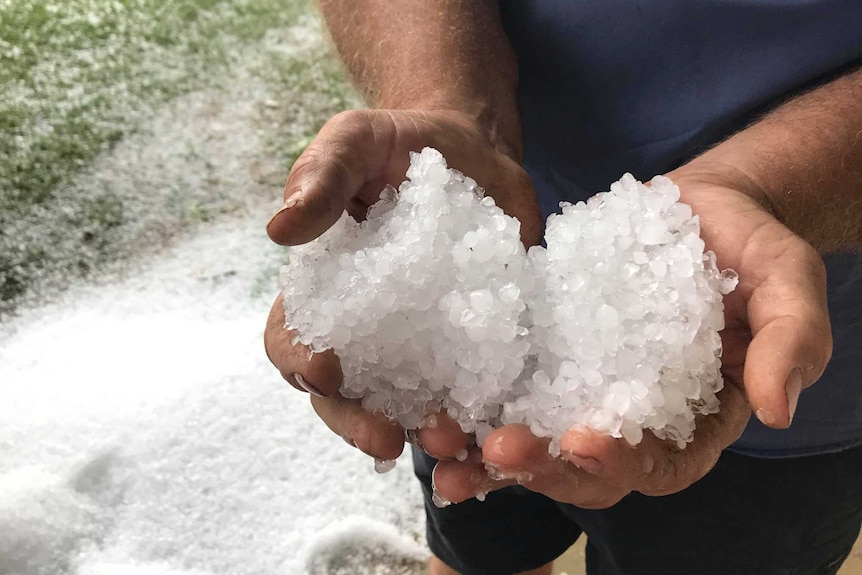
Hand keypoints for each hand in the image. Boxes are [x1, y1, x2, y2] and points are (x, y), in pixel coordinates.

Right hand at [264, 108, 542, 461]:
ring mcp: (419, 343)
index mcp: (324, 290)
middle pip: (344, 394)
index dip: (300, 362)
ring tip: (449, 438)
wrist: (474, 149)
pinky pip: (469, 388)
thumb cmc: (401, 144)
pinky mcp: (472, 343)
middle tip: (387, 439)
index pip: (293, 340)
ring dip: (420, 429)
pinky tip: (493, 422)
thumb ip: (320, 176)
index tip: (325, 370)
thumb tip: (278, 229)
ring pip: (405, 405)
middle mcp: (365, 329)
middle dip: (358, 422)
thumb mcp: (357, 141)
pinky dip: (477, 412)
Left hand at [432, 162, 831, 507]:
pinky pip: (510, 392)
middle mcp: (635, 418)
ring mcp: (586, 389)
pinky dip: (474, 407)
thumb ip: (791, 338)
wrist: (696, 206)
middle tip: (499, 448)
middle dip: (541, 466)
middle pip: (586, 467)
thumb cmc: (748, 243)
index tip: (584, 440)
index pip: (662, 463)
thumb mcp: (786, 279)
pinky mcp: (549, 358)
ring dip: (489, 453)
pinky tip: (434, 410)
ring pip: (538, 440)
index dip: (623, 464)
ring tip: (445, 445)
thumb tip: (777, 408)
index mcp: (695, 418)